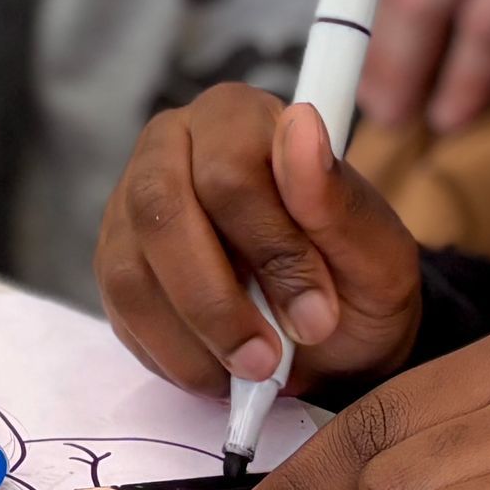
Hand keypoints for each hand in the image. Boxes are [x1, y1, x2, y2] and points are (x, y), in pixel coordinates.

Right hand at [99, 83, 426, 398]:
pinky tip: (219, 368)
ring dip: (195, 337)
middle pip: (160, 209)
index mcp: (237, 117)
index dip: (270, 248)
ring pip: (132, 268)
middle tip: (269, 359)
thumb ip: (336, 197)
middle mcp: (170, 144)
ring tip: (252, 371)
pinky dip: (173, 356)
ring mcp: (130, 203)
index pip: (228, 167)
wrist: (327, 335)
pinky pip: (121, 312)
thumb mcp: (375, 252)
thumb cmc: (353, 281)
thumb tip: (302, 127)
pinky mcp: (114, 261)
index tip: (316, 314)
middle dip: (216, 302)